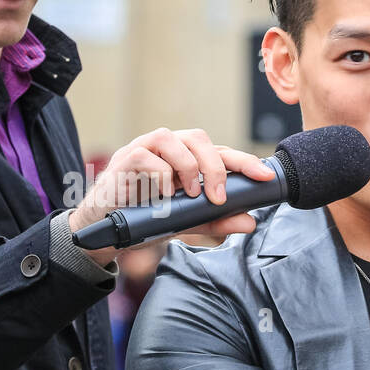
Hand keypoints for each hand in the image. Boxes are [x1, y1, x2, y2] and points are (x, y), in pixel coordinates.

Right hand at [67, 127, 274, 264]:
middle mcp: (166, 147)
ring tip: (191, 195)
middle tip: (218, 197)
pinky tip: (163, 196)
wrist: (104, 231)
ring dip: (188, 168)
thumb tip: (249, 222)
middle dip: (216, 166)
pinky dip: (160, 176)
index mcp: (184, 157)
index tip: (264, 177)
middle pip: (198, 138)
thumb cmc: (144, 218)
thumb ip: (215, 221)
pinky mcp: (123, 159)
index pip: (218, 152)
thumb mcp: (185, 222)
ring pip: (173, 140)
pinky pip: (146, 157)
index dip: (243, 161)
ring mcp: (143, 149)